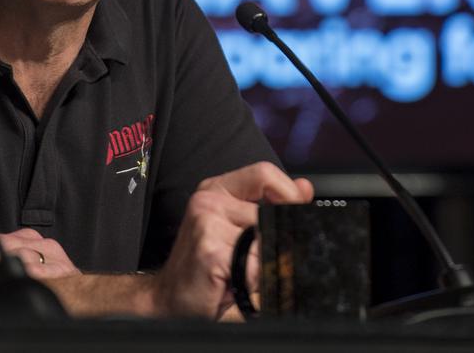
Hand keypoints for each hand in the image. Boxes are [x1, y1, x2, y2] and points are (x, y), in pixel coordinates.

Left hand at [0, 228, 80, 285]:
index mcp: (14, 242)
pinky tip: (11, 277)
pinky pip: (45, 270)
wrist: (83, 301)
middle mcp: (31, 243)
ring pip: (15, 253)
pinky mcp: (64, 271)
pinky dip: (29, 272)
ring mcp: (49, 255)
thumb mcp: (3, 279)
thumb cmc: (37, 292)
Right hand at [152, 161, 313, 318]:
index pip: (264, 173)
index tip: (298, 210)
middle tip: (251, 260)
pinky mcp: (209, 249)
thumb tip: (304, 188)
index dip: (288, 192)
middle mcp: (209, 200)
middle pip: (269, 212)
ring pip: (265, 241)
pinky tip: (230, 282)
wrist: (169, 300)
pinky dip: (252, 280)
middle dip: (271, 242)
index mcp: (218, 189)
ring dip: (260, 265)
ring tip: (238, 271)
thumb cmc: (206, 267)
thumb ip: (271, 207)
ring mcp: (207, 222)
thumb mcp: (240, 231)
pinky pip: (254, 264)